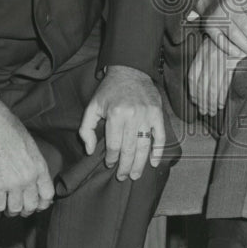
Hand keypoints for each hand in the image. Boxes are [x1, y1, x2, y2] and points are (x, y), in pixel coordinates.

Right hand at [0, 95, 53, 216]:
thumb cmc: (13, 133)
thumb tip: (36, 181)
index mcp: (40, 168)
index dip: (43, 203)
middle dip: (26, 210)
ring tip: (7, 208)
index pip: (48, 195)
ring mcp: (12, 183)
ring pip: (15, 209)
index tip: (38, 205)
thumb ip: (35, 167)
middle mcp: (29, 178)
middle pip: (32, 206)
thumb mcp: (33, 149)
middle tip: (21, 209)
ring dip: (11, 211)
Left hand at [78, 66, 166, 180]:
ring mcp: (148, 115)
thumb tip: (90, 151)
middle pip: (129, 149)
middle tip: (122, 177)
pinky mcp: (158, 114)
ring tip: (135, 175)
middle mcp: (133, 115)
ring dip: (139, 164)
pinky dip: (158, 151)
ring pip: (144, 146)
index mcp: (116, 114)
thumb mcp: (92, 107)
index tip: (109, 164)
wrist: (130, 71)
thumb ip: (86, 130)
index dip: (111, 158)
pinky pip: (160, 137)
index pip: (114, 145)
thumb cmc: (109, 90)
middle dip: (125, 167)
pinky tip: (153, 162)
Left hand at [187, 37, 235, 115]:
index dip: (193, 92)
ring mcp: (221, 60)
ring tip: (212, 111)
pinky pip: (225, 85)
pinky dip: (222, 97)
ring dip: (211, 103)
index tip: (195, 102)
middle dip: (202, 101)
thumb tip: (199, 86)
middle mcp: (210, 56)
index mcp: (203, 52)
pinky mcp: (234, 64)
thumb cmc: (229, 42)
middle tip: (204, 111)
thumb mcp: (213, 46)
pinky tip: (221, 104)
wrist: (245, 31)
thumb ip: (205, 61)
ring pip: (212, 87)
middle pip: (202, 85)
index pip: (193, 76)